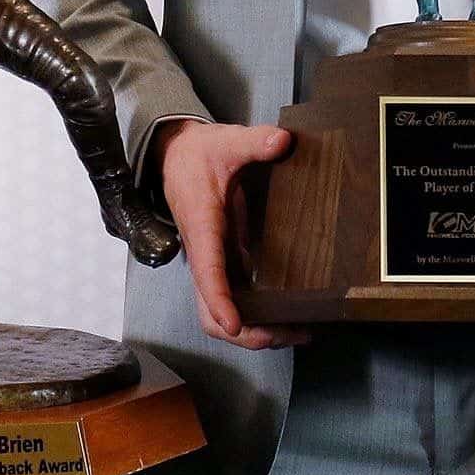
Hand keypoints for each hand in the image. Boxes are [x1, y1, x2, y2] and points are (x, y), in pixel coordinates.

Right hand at [155, 120, 307, 350]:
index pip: (207, 270)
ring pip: (219, 314)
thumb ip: (253, 142)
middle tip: (288, 333)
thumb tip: (280, 141)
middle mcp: (204, 254)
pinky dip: (257, 317)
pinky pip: (233, 301)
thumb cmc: (199, 155)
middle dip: (244, 333)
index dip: (220, 300)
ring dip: (253, 331)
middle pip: (209, 311)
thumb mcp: (226, 142)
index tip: (235, 324)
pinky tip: (289, 316)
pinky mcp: (222, 263)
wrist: (177, 157)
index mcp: (203, 227)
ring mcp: (213, 263)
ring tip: (297, 332)